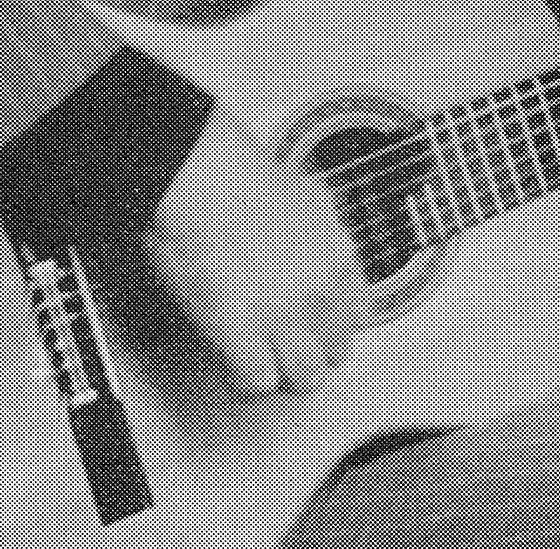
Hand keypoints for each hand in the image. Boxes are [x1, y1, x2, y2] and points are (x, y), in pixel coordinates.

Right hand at [142, 90, 419, 397]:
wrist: (200, 176)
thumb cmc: (239, 176)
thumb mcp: (309, 198)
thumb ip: (324, 234)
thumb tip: (320, 255)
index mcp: (341, 254)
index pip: (359, 317)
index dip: (331, 326)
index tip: (312, 328)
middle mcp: (323, 288)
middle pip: (336, 351)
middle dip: (309, 353)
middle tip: (281, 347)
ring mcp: (286, 312)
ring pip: (307, 377)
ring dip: (283, 374)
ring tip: (259, 361)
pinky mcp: (243, 330)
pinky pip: (258, 383)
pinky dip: (244, 381)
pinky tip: (233, 364)